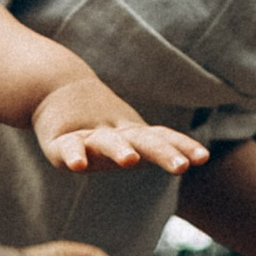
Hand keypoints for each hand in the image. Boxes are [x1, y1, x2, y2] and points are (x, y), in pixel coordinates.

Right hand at [32, 76, 210, 177]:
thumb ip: (154, 145)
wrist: (53, 88)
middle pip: (143, 141)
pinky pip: (68, 150)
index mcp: (132, 135)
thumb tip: (197, 157)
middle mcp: (114, 135)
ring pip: (107, 144)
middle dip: (163, 153)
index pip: (161, 137)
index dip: (181, 146)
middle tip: (181, 166)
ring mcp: (87, 138)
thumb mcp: (126, 134)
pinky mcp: (60, 144)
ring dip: (120, 150)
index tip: (202, 158)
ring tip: (130, 161)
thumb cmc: (95, 122)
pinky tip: (79, 166)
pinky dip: (74, 156)